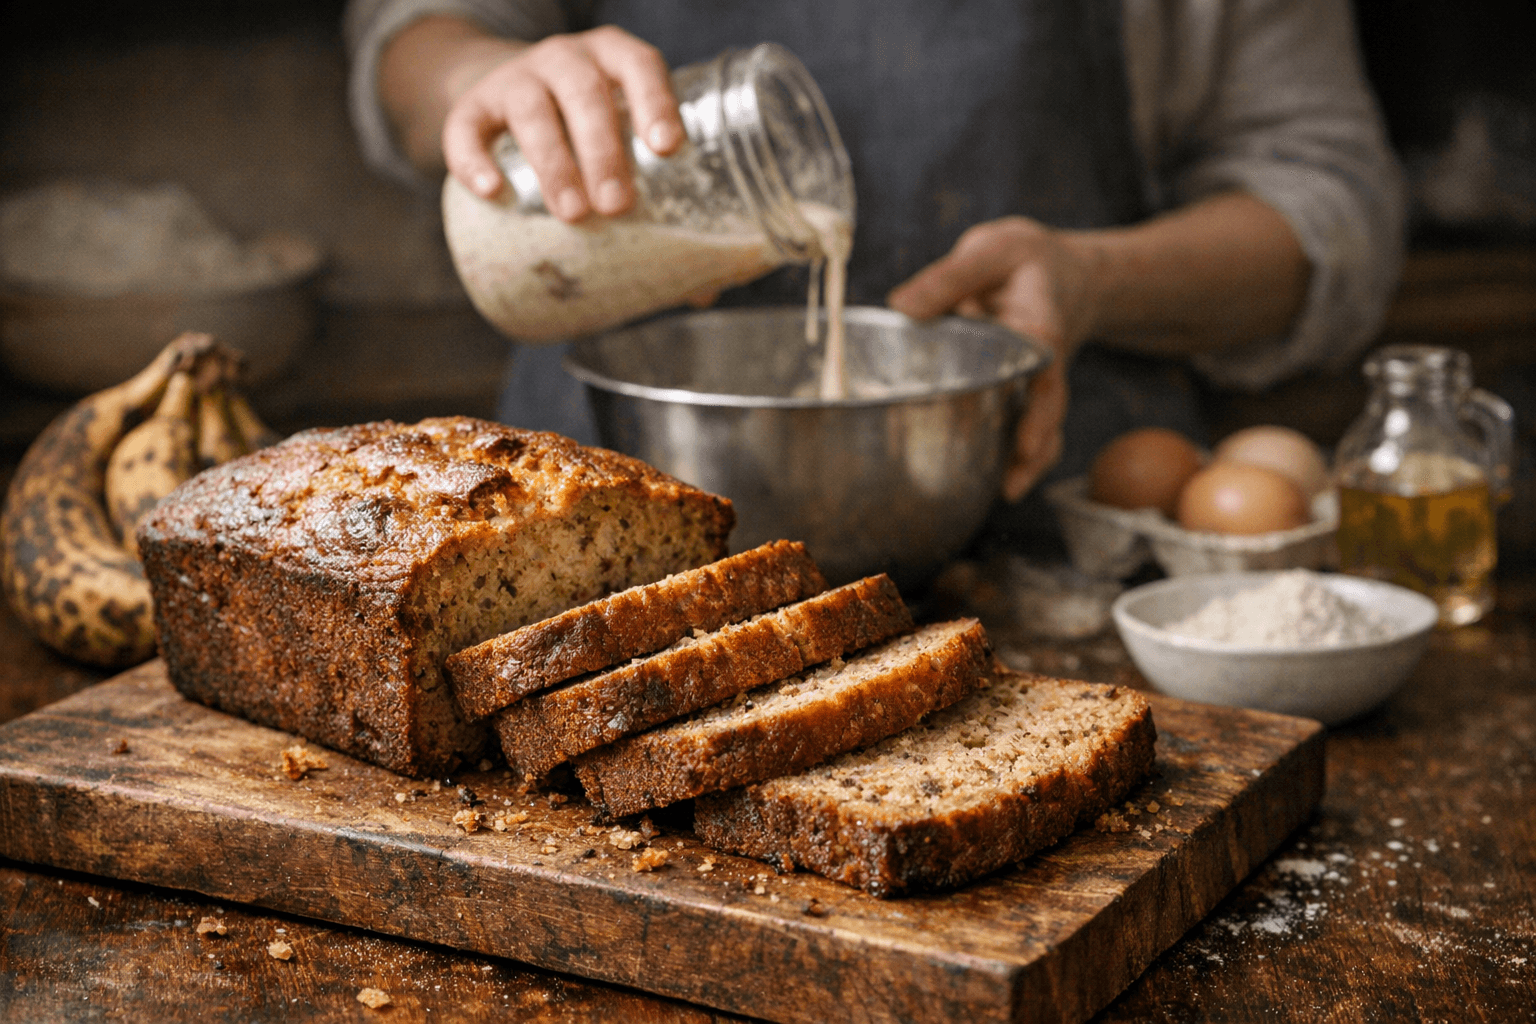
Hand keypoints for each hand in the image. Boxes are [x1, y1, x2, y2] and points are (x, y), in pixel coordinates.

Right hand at [438, 25, 683, 220]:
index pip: (637, 65)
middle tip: (616, 204)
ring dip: (553, 161)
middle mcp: (566, 60)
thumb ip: (661, 204)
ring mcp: (516, 79)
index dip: (654, 100)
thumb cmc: (589, 134)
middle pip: (584, 93)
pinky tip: (492, 191)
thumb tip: (703, 292)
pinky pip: (465, 128)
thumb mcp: (623, 146)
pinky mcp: (472, 106)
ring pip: (531, 109)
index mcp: (613, 61)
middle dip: (602, 149)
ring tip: (573, 212)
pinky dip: (473, 159)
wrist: (511, 100)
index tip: (666, 147)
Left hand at [888, 217, 1100, 501]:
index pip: (1040, 356)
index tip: (1026, 423)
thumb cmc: (1023, 260)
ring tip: (1009, 491)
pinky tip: (997, 482)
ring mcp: (1038, 381)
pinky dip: (1018, 455)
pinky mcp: (1026, 393)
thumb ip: (949, 277)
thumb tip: (901, 305)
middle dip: (1037, 436)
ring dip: (1032, 458)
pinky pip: (1028, 425)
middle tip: (1020, 468)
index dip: (1034, 391)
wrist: (1059, 272)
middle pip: (1049, 403)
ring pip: (1044, 423)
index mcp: (1038, 323)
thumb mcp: (990, 251)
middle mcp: (1045, 359)